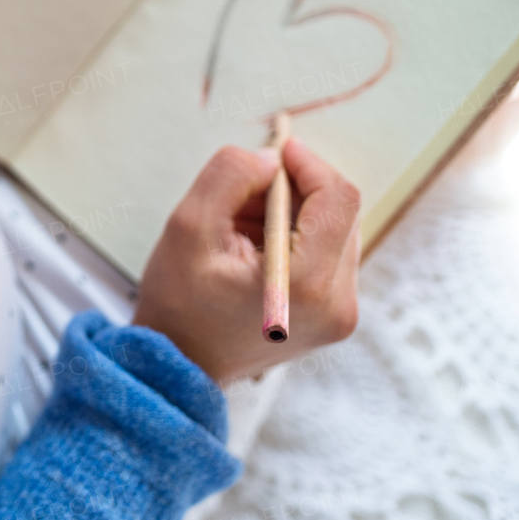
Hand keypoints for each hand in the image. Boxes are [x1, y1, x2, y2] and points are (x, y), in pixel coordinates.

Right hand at [132, 139, 360, 383]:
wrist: (179, 367)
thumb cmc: (178, 305)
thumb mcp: (187, 227)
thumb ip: (230, 176)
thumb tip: (270, 159)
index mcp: (306, 286)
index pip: (338, 199)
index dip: (308, 164)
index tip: (275, 152)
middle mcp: (338, 304)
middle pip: (340, 213)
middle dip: (295, 190)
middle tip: (243, 196)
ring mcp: (340, 315)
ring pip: (335, 231)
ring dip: (293, 214)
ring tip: (242, 229)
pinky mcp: (335, 316)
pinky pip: (328, 255)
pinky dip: (296, 238)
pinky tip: (256, 249)